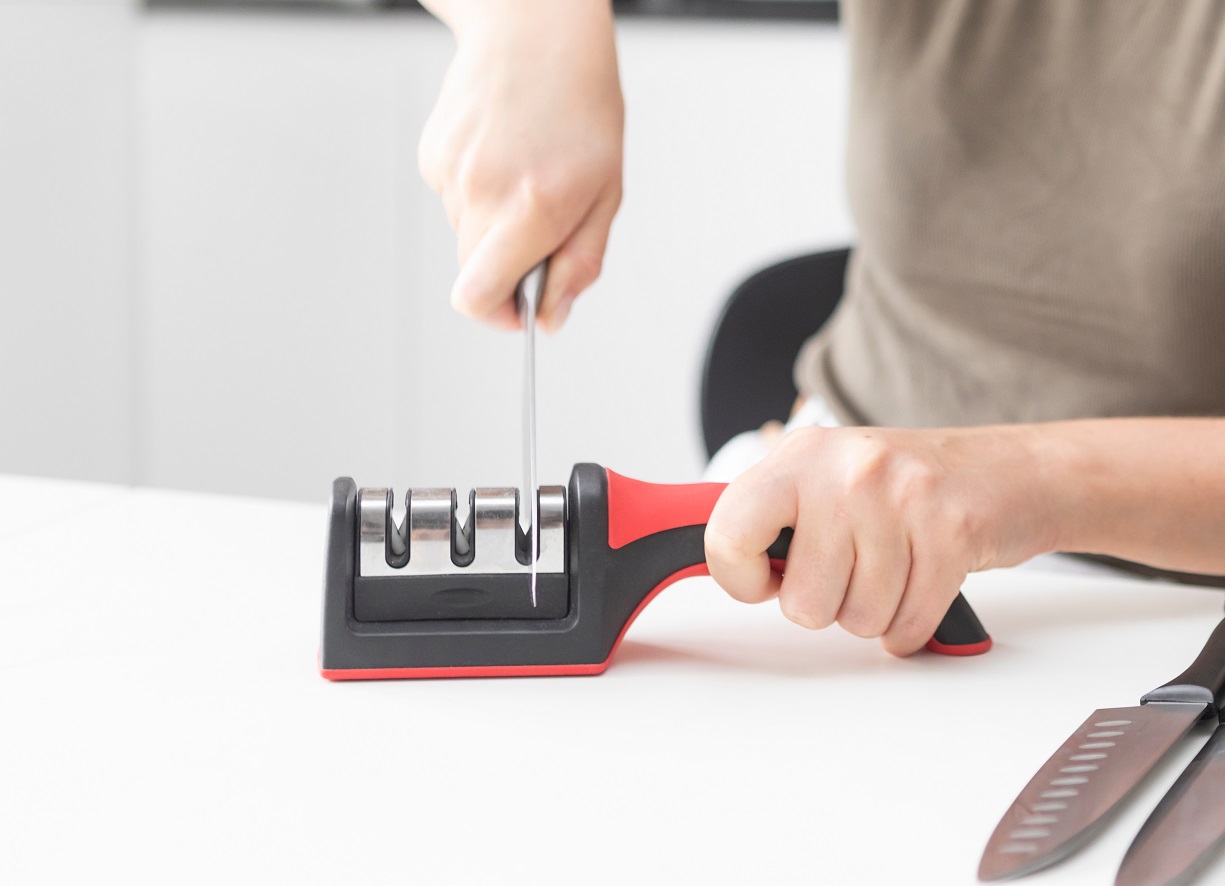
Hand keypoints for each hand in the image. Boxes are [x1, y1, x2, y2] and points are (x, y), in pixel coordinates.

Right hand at [417, 0, 623, 331]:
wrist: (536, 29)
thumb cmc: (581, 106)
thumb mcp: (606, 193)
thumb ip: (579, 263)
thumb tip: (551, 317)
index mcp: (532, 208)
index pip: (478, 296)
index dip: (498, 315)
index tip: (519, 310)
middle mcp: (484, 192)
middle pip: (474, 270)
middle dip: (507, 264)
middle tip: (541, 225)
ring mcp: (452, 172)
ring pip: (466, 232)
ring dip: (495, 221)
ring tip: (526, 170)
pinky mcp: (433, 154)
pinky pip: (454, 198)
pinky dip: (478, 189)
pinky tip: (503, 151)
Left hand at [704, 425, 1056, 655]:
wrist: (1009, 472)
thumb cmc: (905, 487)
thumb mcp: (826, 477)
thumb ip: (772, 517)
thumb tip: (715, 562)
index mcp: (801, 455)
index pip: (728, 532)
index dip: (739, 577)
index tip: (766, 579)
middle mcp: (846, 470)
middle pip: (803, 603)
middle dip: (828, 605)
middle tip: (853, 570)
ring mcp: (901, 498)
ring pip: (858, 620)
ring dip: (874, 614)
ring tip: (892, 569)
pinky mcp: (952, 533)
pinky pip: (907, 625)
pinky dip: (910, 626)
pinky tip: (918, 587)